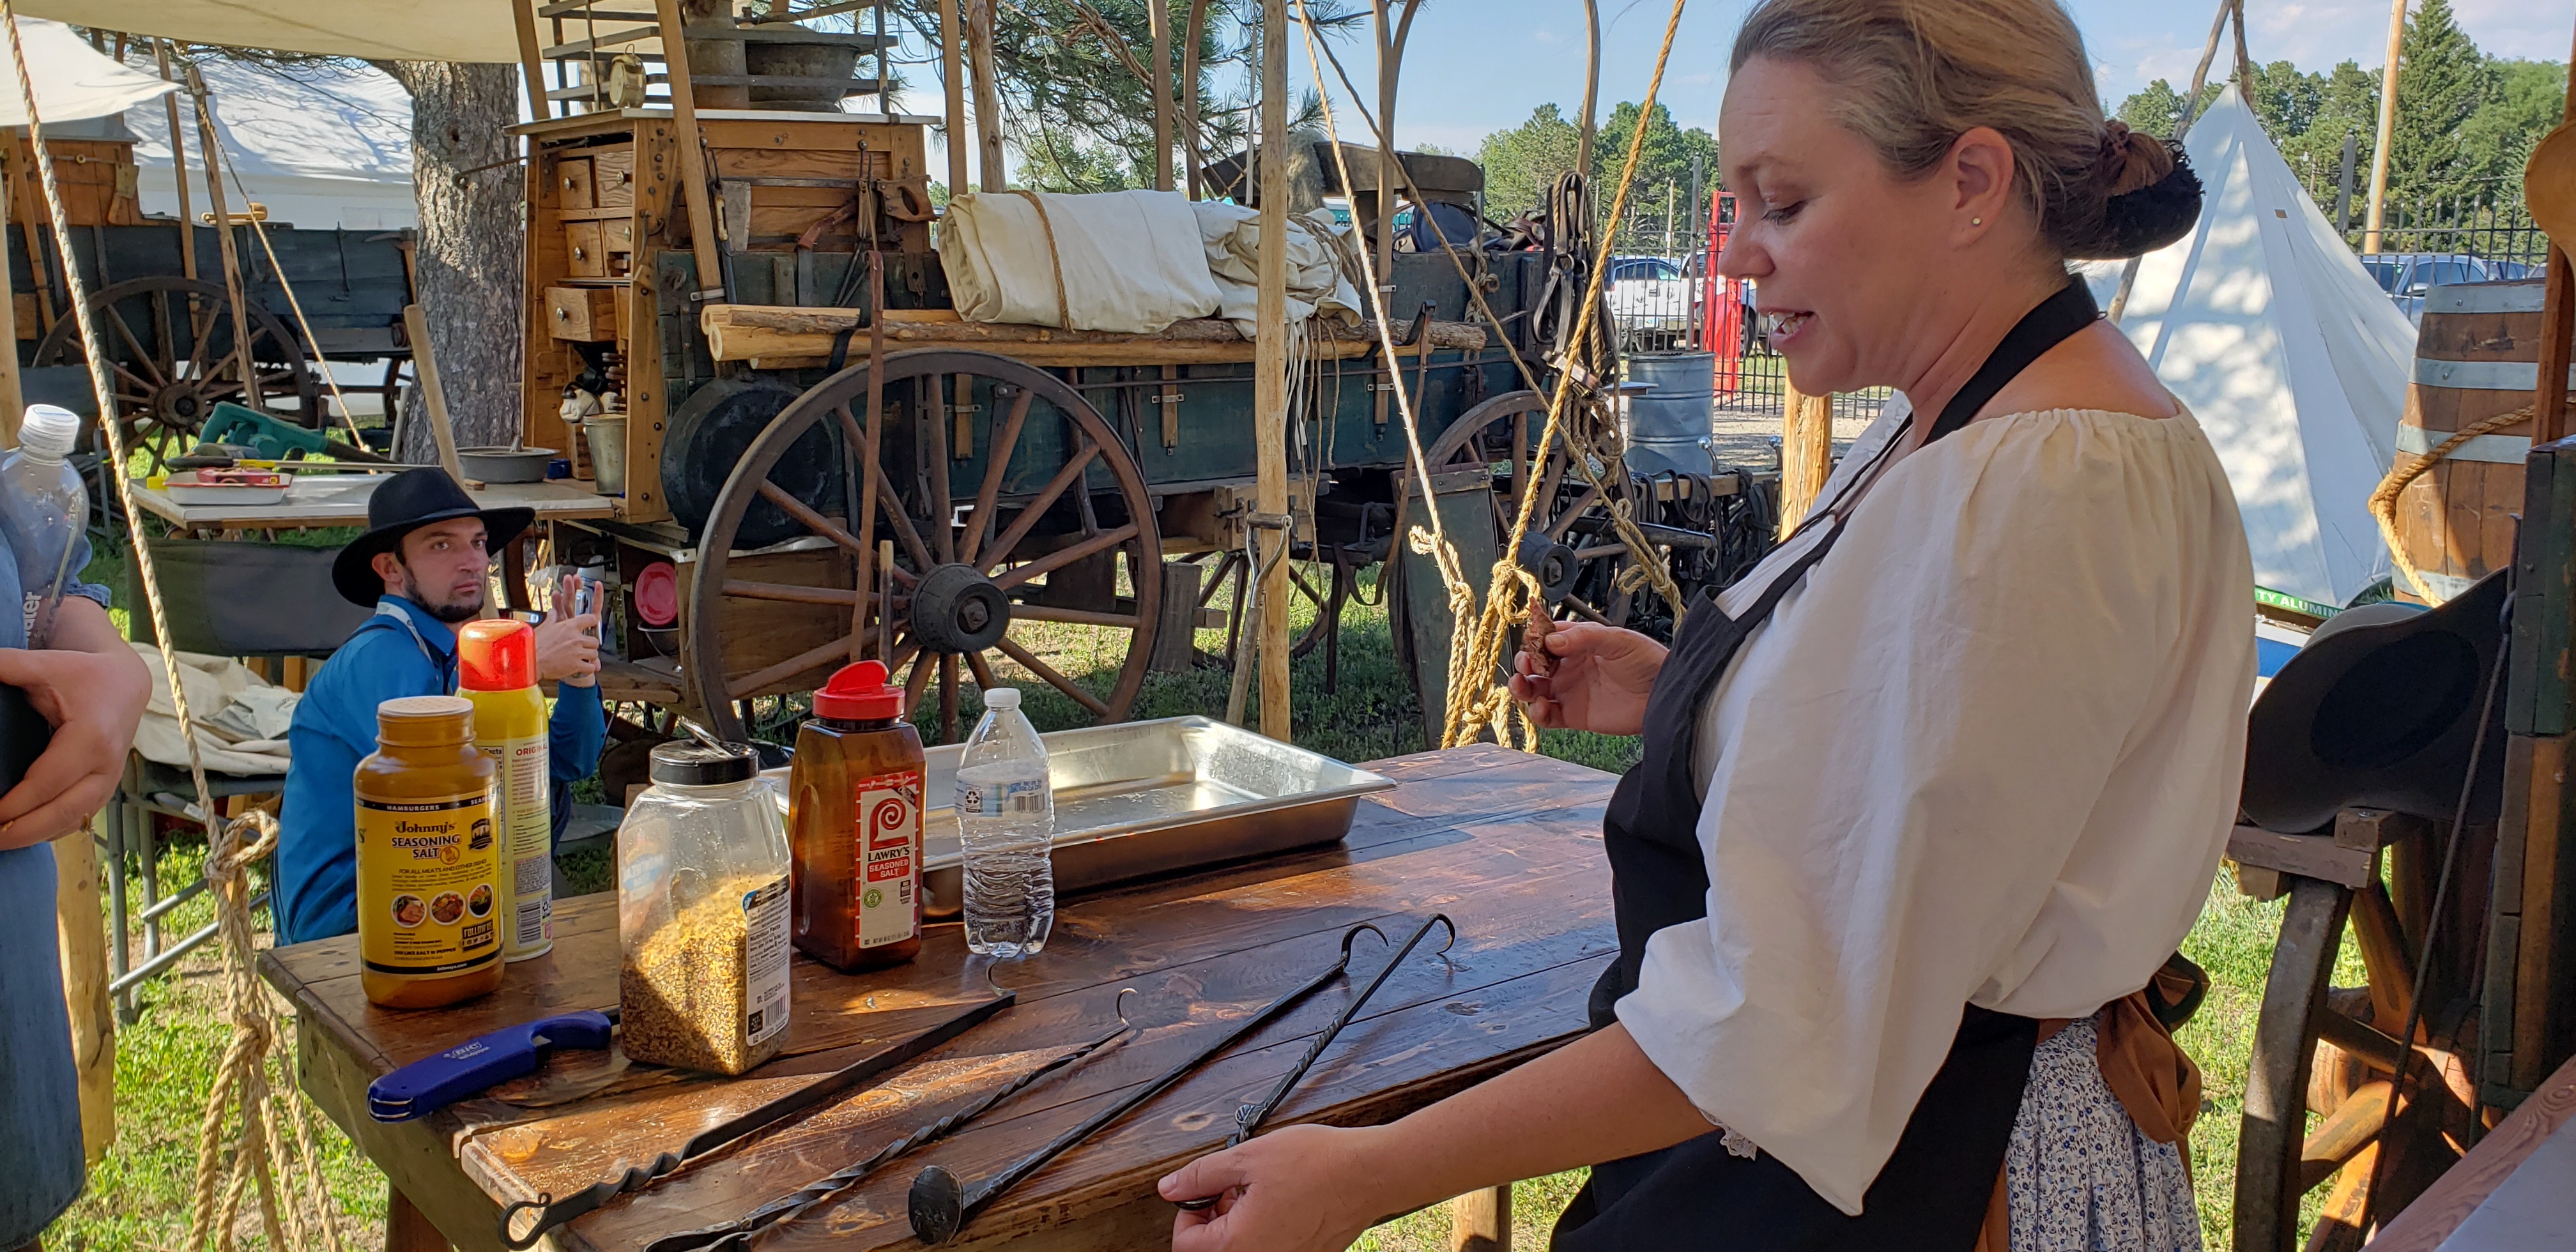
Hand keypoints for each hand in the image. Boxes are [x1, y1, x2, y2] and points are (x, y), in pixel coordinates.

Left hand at [0, 643, 149, 849]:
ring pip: (71, 822)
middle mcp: (106, 766)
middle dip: (19, 831)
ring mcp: (109, 782)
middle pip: (61, 813)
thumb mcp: (45, 666)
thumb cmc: (82, 675)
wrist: (125, 684)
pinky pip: (76, 820)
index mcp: (91, 739)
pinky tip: (21, 834)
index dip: (13, 805)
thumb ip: (8, 665)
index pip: (46, 784)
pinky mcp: (105, 790)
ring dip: (32, 836)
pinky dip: (47, 831)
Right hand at [534, 573, 600, 686]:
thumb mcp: (543, 627)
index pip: (590, 619)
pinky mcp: (575, 665)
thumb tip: (553, 611)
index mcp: (568, 627)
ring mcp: (576, 652)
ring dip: (589, 657)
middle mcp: (575, 638)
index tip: (592, 625)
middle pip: (595, 641)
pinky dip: (587, 669)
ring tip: (580, 659)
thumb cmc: (533, 645)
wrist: (528, 662)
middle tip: (583, 649)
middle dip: (590, 645)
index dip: (592, 622)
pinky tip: (580, 668)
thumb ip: (551, 619)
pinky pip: (590, 668)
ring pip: (594, 654)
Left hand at [1163, 1125, 1389, 1251]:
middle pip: (1212, 1251)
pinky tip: (1281, 1201)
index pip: (1185, 1244)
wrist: (1370, 1173)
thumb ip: (1201, 1175)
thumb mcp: (1247, 1158)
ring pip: (1243, 1250)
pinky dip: (1266, 1231)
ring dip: (1239, 1224)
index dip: (1189, 1211)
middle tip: (1232, 1188)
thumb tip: (1169, 1187)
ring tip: (1259, 1191)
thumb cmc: (1318, 1164)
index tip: (1207, 1190)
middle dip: (1214, 1219)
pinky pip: (1271, 1249)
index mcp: (1238, 1245)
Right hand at [1507, 611, 1664, 734]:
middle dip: (1524, 662)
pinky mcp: (1573, 715)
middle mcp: (1569, 666)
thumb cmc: (1647, 662)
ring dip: (1521, 687)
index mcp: (1578, 643)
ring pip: (1533, 689)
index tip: (1532, 641)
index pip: (1546, 637)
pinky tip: (1541, 706)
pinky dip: (1537, 712)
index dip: (1534, 639)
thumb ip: (1584, 637)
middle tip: (1527, 664)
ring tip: (1522, 685)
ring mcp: (1569, 691)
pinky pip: (1546, 715)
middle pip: (1533, 664)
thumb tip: (1552, 639)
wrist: (1664, 694)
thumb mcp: (1618, 640)